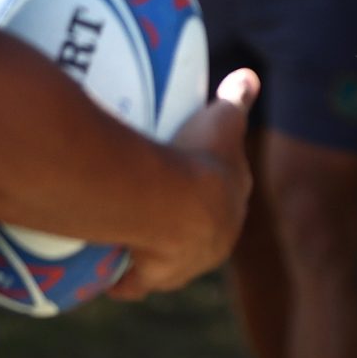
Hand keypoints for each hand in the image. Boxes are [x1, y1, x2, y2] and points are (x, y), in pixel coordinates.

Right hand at [115, 68, 258, 298]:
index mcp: (231, 207)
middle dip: (181, 221)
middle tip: (153, 201)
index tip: (190, 176)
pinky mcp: (150, 279)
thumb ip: (237, 98)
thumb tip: (249, 75)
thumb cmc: (200, 157)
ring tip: (128, 231)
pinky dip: (121, 278)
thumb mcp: (222, 119)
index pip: (224, 198)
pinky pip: (132, 282)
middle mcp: (214, 242)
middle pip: (196, 232)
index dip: (210, 187)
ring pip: (166, 259)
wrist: (173, 206)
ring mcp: (183, 265)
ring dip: (151, 250)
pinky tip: (108, 271)